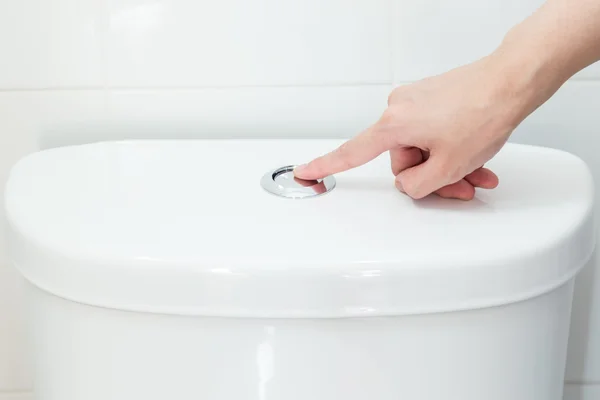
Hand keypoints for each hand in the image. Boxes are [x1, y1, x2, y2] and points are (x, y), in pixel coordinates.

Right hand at [294, 56, 527, 199]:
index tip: (305, 171)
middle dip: (432, 175)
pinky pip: (433, 132)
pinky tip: (474, 155)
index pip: (352, 153)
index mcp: (394, 125)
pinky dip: (450, 147)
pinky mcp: (432, 99)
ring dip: (447, 164)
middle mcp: (399, 108)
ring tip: (476, 171)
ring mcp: (416, 101)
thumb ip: (418, 186)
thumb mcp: (449, 167)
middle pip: (403, 159)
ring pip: (422, 148)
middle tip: (461, 184)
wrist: (512, 81)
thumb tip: (409, 183)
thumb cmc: (484, 113)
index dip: (326, 166)